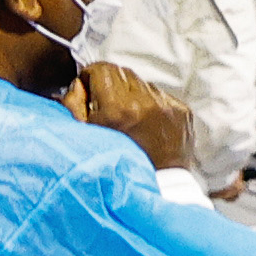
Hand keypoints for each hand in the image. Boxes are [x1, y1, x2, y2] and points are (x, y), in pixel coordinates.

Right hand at [71, 59, 202, 169]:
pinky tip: (146, 124)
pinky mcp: (182, 112)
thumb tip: (79, 84)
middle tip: (107, 106)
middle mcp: (145, 103)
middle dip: (111, 84)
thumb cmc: (113, 166)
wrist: (154, 186)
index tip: (90, 90)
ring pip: (142, 82)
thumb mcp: (81, 135)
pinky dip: (150, 104)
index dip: (90, 77)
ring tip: (128, 118)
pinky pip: (161, 95)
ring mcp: (167, 106)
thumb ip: (73, 103)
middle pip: (122, 72)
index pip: (101, 68)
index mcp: (117, 109)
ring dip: (132, 94)